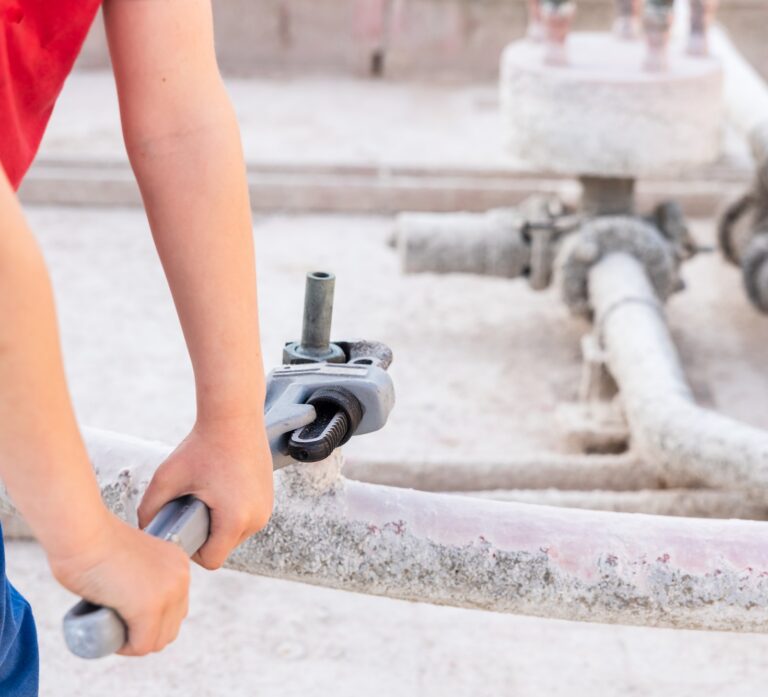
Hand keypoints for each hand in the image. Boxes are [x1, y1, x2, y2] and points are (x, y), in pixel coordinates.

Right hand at [49, 513, 189, 655]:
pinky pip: (142, 644)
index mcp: (178, 563)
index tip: (127, 616)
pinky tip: (113, 638)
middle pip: (170, 626)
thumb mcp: (134, 558)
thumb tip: (132, 597)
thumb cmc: (95, 542)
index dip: (152, 620)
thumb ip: (142, 573)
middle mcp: (181, 576)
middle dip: (145, 634)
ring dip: (136, 642)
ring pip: (158, 640)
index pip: (176, 608)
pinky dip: (127, 648)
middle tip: (117, 625)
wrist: (83, 532)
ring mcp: (168, 592)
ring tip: (113, 630)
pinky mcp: (149, 607)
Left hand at [137, 417, 273, 569]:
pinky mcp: (269, 497)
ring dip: (220, 525)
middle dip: (206, 535)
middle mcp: (257, 517)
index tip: (182, 525)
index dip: (192, 549)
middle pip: (224, 548)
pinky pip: (246, 518)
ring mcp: (266, 507)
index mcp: (234, 519)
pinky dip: (232, 512)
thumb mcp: (166, 478)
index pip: (211, 560)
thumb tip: (143, 531)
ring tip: (206, 499)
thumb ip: (149, 509)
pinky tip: (219, 493)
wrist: (234, 417)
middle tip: (191, 507)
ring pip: (236, 534)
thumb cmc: (200, 446)